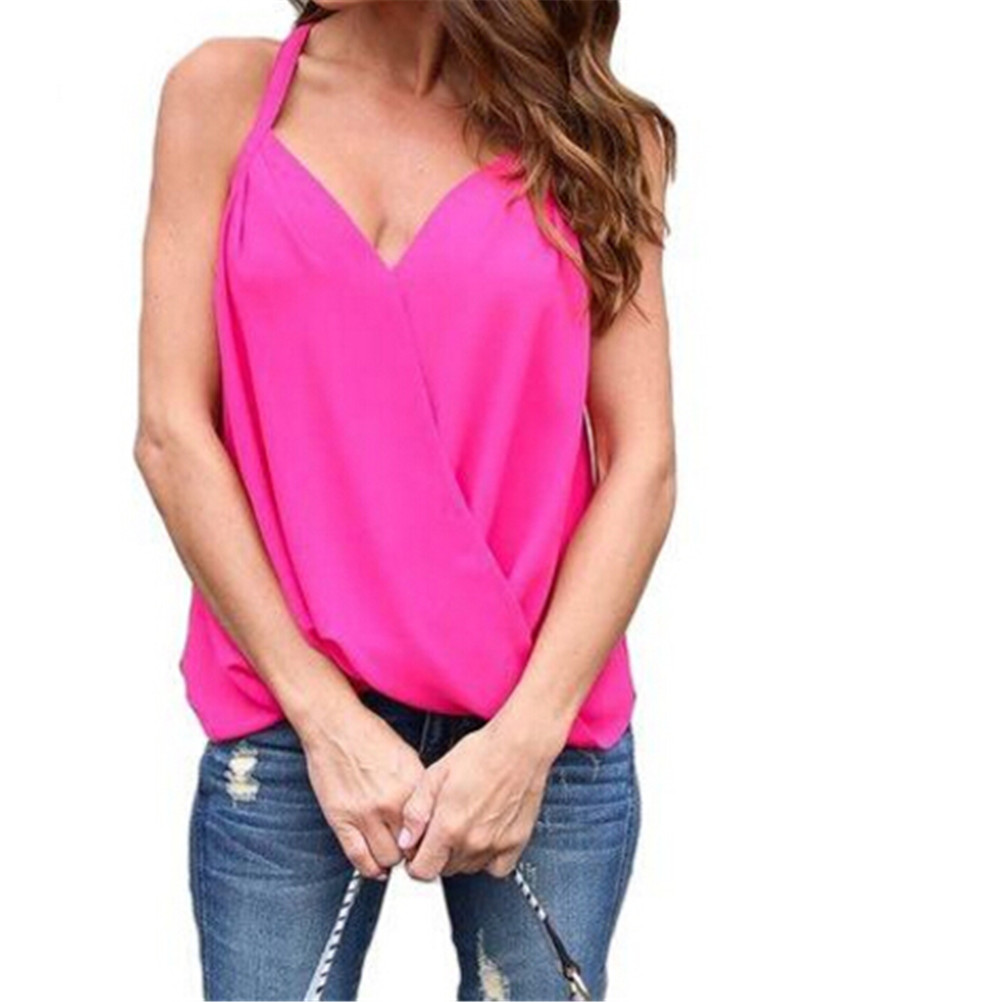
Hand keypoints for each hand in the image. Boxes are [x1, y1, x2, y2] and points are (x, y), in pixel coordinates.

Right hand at [289, 679, 424, 879]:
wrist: (336, 726)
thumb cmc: (369, 736)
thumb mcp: (407, 756)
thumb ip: (418, 788)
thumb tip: (428, 813)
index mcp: (411, 785)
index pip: (431, 829)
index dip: (431, 839)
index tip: (428, 843)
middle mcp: (391, 802)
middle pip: (411, 849)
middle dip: (412, 852)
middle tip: (409, 850)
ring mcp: (365, 813)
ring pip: (387, 859)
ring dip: (391, 860)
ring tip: (391, 852)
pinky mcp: (342, 820)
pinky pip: (359, 858)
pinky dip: (369, 868)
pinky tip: (374, 865)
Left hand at [399, 717, 561, 880]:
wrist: (518, 747)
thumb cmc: (481, 754)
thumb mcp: (435, 775)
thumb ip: (416, 811)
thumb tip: (407, 838)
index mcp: (448, 826)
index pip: (423, 870)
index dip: (415, 860)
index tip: (419, 848)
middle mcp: (472, 841)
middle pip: (445, 870)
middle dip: (438, 854)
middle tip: (442, 827)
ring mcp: (496, 845)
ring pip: (468, 868)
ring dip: (461, 855)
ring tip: (465, 824)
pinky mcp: (516, 843)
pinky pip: (497, 869)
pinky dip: (488, 860)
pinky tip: (484, 838)